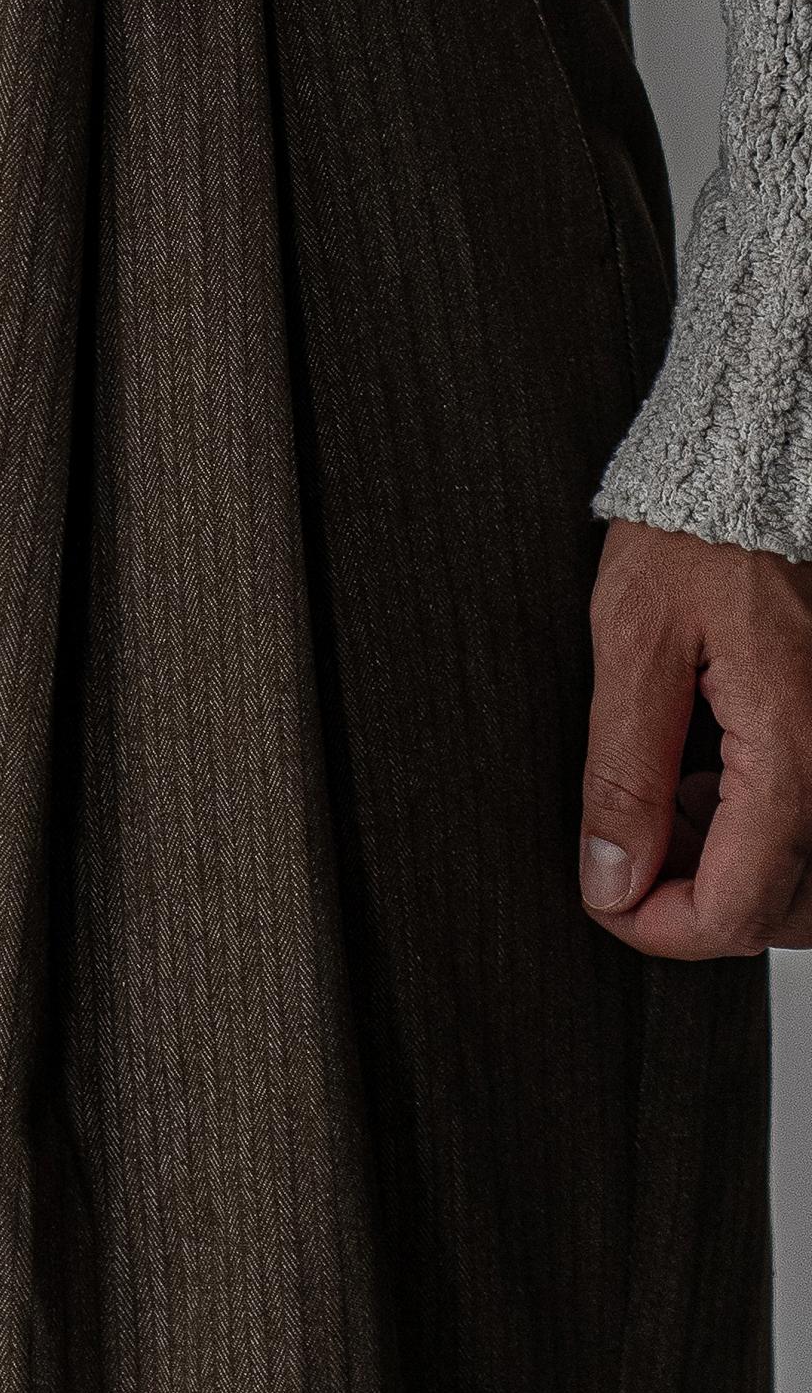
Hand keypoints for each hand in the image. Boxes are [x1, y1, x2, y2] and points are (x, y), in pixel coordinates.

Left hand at [581, 517, 811, 957]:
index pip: (740, 907)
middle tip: (626, 851)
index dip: (659, 926)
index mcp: (795, 746)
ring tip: (665, 801)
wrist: (752, 467)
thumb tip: (611, 879)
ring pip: (805, 876)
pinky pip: (811, 823)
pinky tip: (704, 778)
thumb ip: (624, 774)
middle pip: (784, 909)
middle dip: (696, 903)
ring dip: (728, 869)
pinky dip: (756, 827)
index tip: (601, 898)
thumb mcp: (632, 643)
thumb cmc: (694, 532)